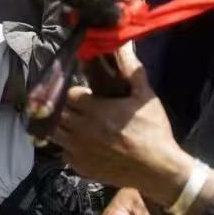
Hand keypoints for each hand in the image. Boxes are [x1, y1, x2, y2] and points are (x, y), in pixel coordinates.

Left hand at [54, 61, 192, 201]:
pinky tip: (80, 143)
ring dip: (61, 126)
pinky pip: (63, 153)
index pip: (68, 94)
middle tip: (77, 108)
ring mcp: (79, 150)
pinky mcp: (81, 167)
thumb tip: (124, 44)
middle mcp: (81, 130)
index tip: (83, 93)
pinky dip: (67, 146)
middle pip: (57, 112)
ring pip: (54, 133)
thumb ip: (132, 70)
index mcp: (95, 110)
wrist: (159, 170)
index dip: (74, 92)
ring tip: (74, 123)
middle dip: (65, 107)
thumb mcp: (146, 97)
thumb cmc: (154, 131)